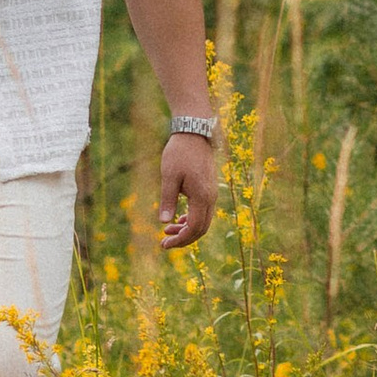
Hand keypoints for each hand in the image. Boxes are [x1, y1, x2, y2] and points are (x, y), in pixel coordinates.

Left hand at [160, 127, 219, 248]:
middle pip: (200, 229)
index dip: (180, 240)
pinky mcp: (209, 188)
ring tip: (167, 231)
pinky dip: (191, 219)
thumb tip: (163, 222)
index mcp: (202, 197)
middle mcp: (211, 198)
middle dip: (183, 239)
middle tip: (164, 243)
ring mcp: (212, 193)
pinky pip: (203, 211)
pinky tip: (179, 219)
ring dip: (186, 229)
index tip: (164, 244)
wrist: (194, 132)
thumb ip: (167, 200)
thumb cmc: (180, 152)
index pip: (194, 228)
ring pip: (203, 221)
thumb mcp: (169, 176)